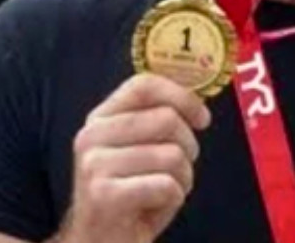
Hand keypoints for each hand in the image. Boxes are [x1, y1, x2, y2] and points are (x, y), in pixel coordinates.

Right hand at [56, 74, 211, 242]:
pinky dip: (173, 199)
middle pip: (166, 119)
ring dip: (182, 179)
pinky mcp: (104, 195)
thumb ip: (156, 123)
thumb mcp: (139, 152)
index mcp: (100, 119)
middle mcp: (91, 136)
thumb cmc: (130, 197)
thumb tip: (197, 99)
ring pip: (171, 155)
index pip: (144, 85)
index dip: (182, 96)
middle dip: (188, 148)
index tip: (202, 119)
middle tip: (178, 171)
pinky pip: (166, 185)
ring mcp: (95, 165)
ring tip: (163, 193)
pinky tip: (154, 209)